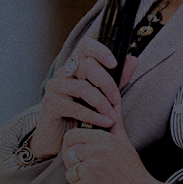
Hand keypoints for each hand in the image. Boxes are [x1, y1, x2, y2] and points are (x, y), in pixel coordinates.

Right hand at [32, 40, 137, 158]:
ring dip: (102, 103)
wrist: (60, 137)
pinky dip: (93, 116)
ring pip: (82, 87)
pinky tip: (104, 122)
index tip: (114, 64)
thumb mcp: (103, 95)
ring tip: (112, 116)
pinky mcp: (49, 104)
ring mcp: (55, 87)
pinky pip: (74, 107)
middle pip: (87, 66)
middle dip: (107, 84)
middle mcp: (64, 73)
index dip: (100, 51)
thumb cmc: (81, 114)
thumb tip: (133, 60)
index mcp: (76, 66)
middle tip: (117, 100)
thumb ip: (117, 79)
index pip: (86, 46)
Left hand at [60, 108, 160, 183]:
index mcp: (105, 140)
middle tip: (94, 173)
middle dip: (76, 165)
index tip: (83, 155)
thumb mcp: (126, 145)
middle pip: (68, 156)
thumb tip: (115, 102)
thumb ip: (116, 124)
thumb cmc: (135, 174)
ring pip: (70, 174)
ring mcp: (90, 171)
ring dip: (81, 181)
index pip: (72, 137)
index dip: (74, 147)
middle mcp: (96, 153)